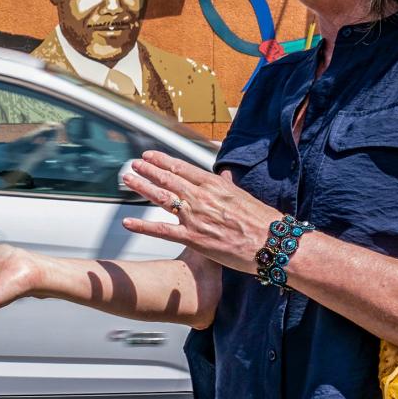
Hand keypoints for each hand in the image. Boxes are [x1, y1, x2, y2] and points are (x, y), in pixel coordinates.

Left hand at [121, 151, 281, 273]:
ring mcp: (194, 217)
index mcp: (213, 184)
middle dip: (148, 170)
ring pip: (161, 198)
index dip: (162, 160)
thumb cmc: (261, 220)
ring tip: (128, 179)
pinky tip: (127, 222)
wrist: (270, 243)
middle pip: (167, 179)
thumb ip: (226, 185)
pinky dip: (142, 226)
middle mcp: (200, 197)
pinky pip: (161, 230)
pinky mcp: (192, 238)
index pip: (181, 167)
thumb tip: (223, 175)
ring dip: (142, 187)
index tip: (149, 155)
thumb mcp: (241, 194)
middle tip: (134, 164)